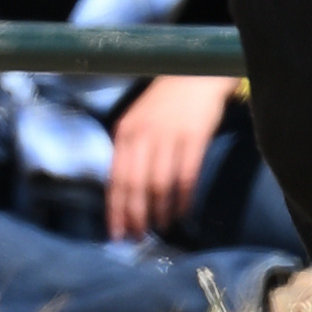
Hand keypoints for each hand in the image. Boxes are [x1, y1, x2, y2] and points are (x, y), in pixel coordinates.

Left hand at [101, 71, 234, 244]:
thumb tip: (124, 193)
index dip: (116, 210)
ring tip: (161, 225)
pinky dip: (183, 198)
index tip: (117, 233)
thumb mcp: (138, 121)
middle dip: (136, 216)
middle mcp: (143, 135)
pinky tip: (182, 210)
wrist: (196, 75)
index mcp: (125, 133)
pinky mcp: (194, 137)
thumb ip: (130, 151)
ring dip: (160, 210)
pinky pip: (187, 176)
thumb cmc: (166, 102)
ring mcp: (169, 135)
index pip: (116, 179)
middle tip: (139, 236)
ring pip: (160, 185)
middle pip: (135, 186)